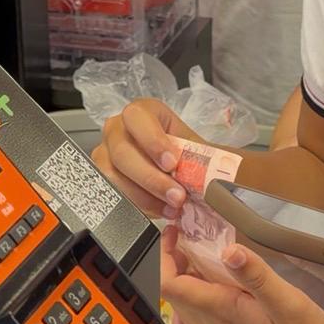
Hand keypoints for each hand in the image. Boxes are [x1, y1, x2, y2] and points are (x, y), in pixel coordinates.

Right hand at [91, 100, 199, 216]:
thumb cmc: (187, 155)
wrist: (182, 172)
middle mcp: (117, 129)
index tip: (173, 164)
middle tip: (178, 196)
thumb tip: (221, 174)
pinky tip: (159, 211)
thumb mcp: (196, 149)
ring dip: (144, 196)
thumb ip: (201, 158)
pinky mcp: (103, 178)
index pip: (137, 118)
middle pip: (122, 152)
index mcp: (141, 112)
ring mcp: (105, 154)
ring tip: (172, 208)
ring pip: (112, 176)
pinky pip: (112, 194)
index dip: (153, 141)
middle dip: (151, 178)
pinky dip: (138, 206)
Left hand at [161, 229, 323, 323]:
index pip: (169, 284)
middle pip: (175, 294)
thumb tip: (227, 250)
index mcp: (222, 312)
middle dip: (176, 263)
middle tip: (195, 238)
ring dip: (185, 285)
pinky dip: (188, 323)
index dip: (164, 255)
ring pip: (184, 313)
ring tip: (204, 264)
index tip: (177, 232)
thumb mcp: (290, 303)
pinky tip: (203, 313)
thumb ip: (257, 276)